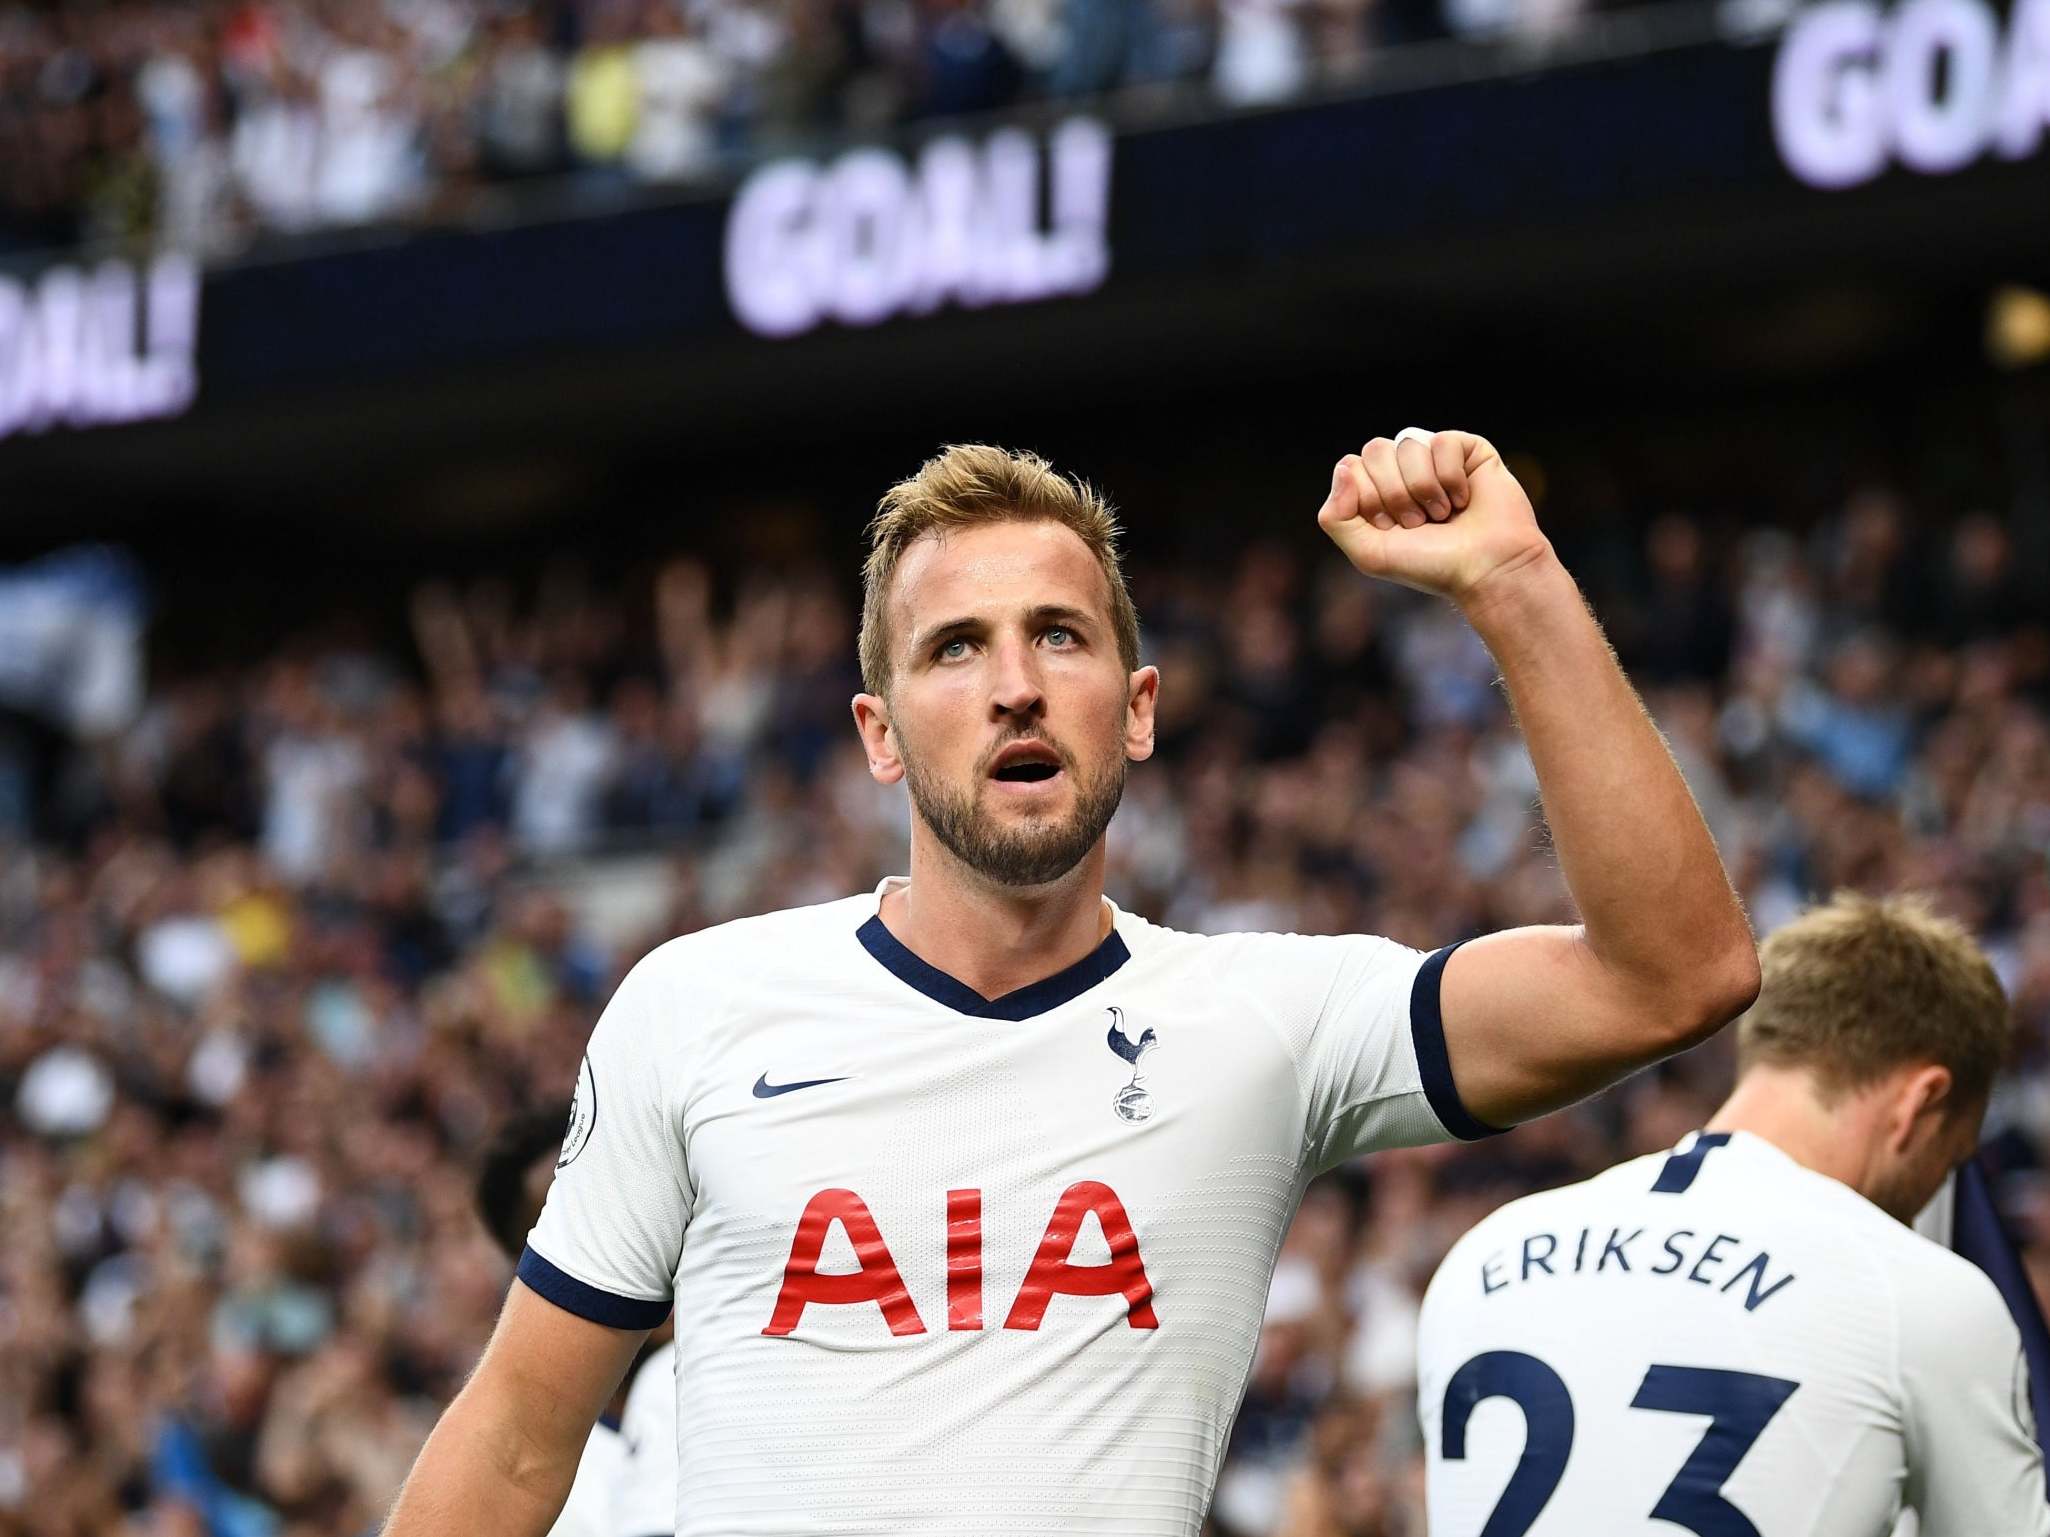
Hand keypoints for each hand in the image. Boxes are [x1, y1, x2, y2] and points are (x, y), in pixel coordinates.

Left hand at [1317, 429, 1551, 608]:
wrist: (1486, 569)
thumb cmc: (1430, 564)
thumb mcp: (1369, 553)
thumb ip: (1336, 517)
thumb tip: (1344, 467)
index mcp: (1376, 490)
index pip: (1351, 466)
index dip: (1369, 498)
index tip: (1392, 528)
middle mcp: (1402, 470)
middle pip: (1375, 450)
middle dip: (1395, 493)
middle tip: (1418, 522)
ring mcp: (1434, 457)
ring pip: (1408, 444)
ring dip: (1425, 489)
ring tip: (1443, 514)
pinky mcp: (1467, 449)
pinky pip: (1442, 442)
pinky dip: (1451, 478)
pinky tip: (1463, 499)